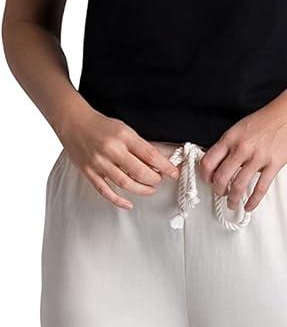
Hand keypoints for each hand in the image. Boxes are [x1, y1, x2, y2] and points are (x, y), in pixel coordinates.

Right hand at [58, 108, 179, 209]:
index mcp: (123, 136)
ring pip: (124, 183)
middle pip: (139, 171)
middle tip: (159, 180)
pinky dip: (118, 200)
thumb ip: (139, 145)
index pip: (149, 154)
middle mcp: (111, 149)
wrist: (73, 122)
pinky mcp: (89, 172)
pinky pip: (105, 190)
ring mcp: (99, 162)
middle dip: (154, 179)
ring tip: (150, 189)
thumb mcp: (124, 128)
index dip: (165, 166)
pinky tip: (128, 204)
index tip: (173, 172)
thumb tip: (160, 160)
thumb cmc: (100, 125)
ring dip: (141, 189)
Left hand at [198, 98, 286, 212]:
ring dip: (233, 199)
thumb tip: (219, 161)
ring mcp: (258, 157)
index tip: (208, 180)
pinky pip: (260, 188)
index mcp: (231, 138)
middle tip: (220, 193)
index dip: (205, 175)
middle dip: (218, 190)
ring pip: (238, 186)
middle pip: (221, 177)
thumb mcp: (241, 127)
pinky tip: (249, 206)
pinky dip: (253, 201)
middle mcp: (242, 148)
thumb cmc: (268, 118)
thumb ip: (229, 144)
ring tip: (232, 203)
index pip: (209, 161)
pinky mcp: (274, 164)